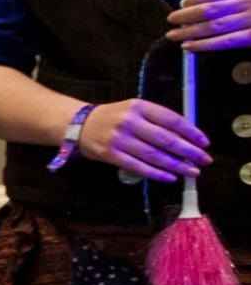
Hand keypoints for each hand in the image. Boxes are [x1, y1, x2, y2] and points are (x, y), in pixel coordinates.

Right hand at [79, 98, 208, 182]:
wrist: (79, 125)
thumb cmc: (114, 118)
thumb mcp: (135, 110)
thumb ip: (158, 120)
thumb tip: (188, 138)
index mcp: (138, 106)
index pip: (171, 119)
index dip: (191, 132)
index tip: (204, 143)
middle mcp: (129, 122)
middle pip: (165, 139)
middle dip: (188, 151)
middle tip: (204, 160)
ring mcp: (118, 139)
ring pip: (153, 155)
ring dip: (176, 165)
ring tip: (192, 172)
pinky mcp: (110, 155)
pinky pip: (137, 166)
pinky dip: (156, 173)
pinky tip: (170, 177)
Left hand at [170, 0, 250, 52]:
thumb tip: (186, 3)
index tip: (181, 4)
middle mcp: (246, 4)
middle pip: (210, 10)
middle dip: (186, 16)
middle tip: (170, 20)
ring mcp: (249, 21)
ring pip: (214, 27)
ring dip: (190, 32)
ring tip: (173, 35)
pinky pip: (224, 43)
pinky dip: (204, 45)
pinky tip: (189, 46)